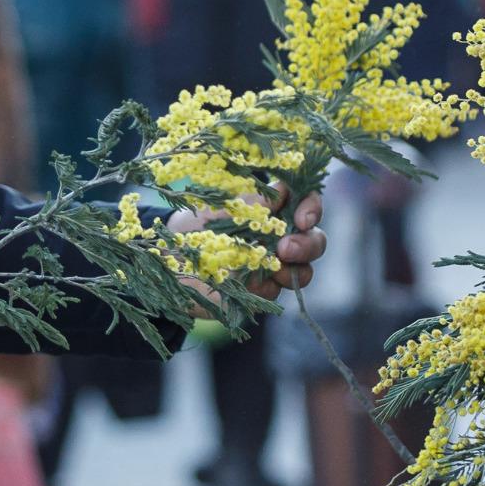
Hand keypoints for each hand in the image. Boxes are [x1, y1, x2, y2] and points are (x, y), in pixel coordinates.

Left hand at [166, 191, 326, 303]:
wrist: (169, 259)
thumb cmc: (197, 223)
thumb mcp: (226, 203)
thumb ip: (258, 200)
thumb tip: (285, 193)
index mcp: (273, 208)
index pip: (307, 201)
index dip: (313, 208)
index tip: (303, 219)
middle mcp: (279, 236)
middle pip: (315, 239)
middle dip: (309, 244)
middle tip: (285, 249)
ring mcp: (271, 265)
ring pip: (304, 270)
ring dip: (296, 270)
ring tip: (275, 269)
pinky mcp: (259, 289)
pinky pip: (276, 292)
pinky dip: (267, 288)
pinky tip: (251, 285)